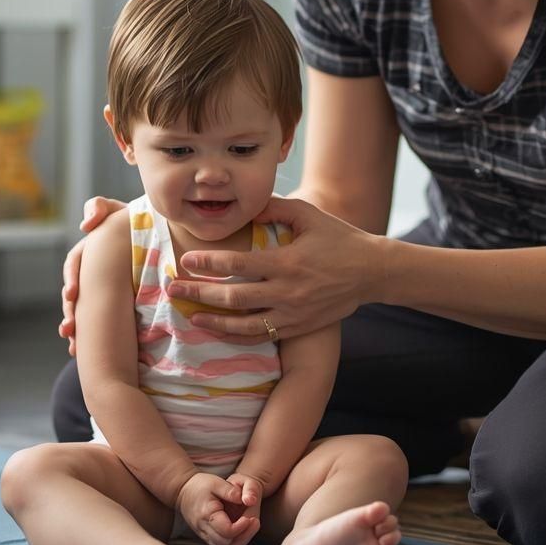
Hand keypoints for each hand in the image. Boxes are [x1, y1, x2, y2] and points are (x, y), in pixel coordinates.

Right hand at [58, 196, 126, 354]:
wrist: (161, 238)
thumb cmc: (138, 222)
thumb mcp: (119, 212)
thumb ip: (99, 209)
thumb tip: (85, 222)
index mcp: (92, 249)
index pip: (76, 262)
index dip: (72, 277)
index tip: (72, 293)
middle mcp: (92, 268)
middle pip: (74, 291)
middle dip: (70, 309)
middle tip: (70, 325)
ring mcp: (99, 286)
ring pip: (80, 308)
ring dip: (74, 324)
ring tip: (72, 340)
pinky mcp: (109, 302)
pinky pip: (93, 319)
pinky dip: (84, 335)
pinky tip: (77, 350)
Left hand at [165, 198, 382, 341]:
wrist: (372, 273)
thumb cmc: (339, 239)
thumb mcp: (310, 215)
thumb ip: (276, 208)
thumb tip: (246, 209)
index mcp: (287, 261)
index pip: (237, 265)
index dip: (208, 263)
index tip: (185, 260)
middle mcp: (287, 291)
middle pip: (232, 297)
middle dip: (198, 293)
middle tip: (172, 289)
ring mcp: (292, 314)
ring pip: (243, 325)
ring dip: (213, 321)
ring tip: (190, 315)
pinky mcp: (298, 328)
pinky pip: (261, 336)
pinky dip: (237, 335)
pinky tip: (220, 329)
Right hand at [177, 472, 258, 544]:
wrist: (182, 491)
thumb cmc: (201, 485)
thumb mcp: (216, 482)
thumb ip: (231, 490)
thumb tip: (247, 500)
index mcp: (206, 515)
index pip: (227, 531)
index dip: (242, 527)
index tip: (251, 517)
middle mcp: (204, 529)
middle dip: (244, 535)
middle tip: (255, 521)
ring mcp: (204, 535)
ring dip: (241, 541)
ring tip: (251, 526)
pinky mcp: (207, 536)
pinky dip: (235, 541)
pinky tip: (243, 529)